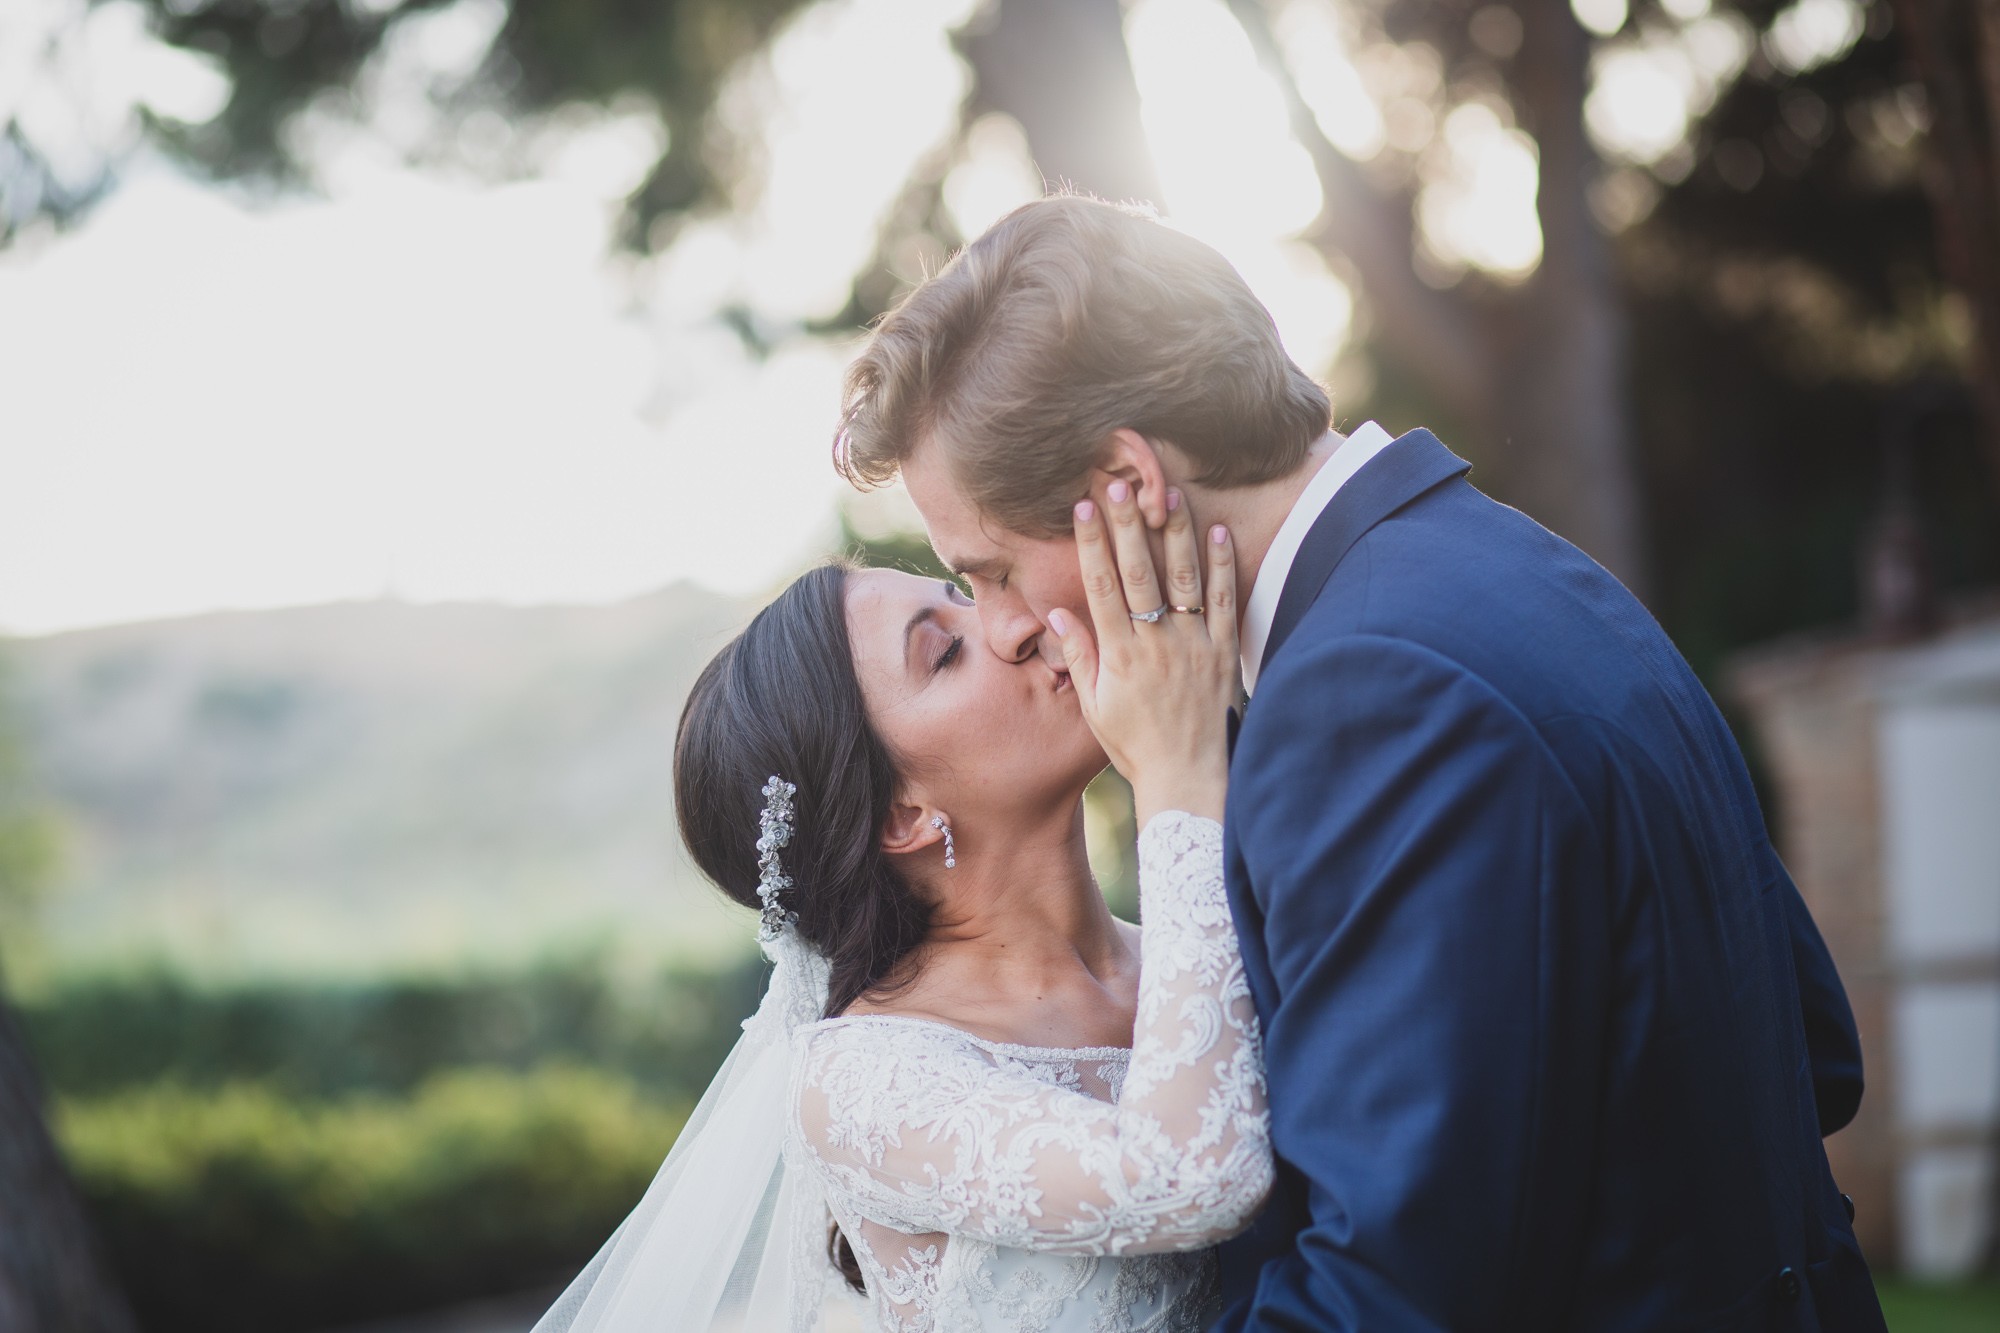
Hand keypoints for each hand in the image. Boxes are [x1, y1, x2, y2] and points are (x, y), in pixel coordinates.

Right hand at [1050, 480, 1238, 825]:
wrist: (1187, 778)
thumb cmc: (1134, 745)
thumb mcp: (1094, 706)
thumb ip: (1079, 657)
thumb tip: (1056, 613)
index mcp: (1119, 656)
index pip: (1100, 588)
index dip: (1091, 546)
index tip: (1082, 509)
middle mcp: (1154, 644)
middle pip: (1137, 574)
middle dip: (1126, 526)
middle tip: (1117, 485)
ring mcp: (1191, 646)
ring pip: (1181, 579)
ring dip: (1173, 534)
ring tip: (1166, 494)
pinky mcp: (1221, 652)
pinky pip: (1222, 602)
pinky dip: (1221, 566)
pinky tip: (1217, 531)